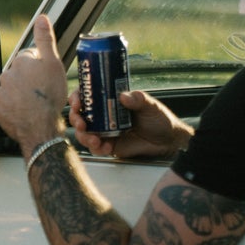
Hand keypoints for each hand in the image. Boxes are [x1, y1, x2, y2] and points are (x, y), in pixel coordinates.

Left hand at [0, 15, 67, 152]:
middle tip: (43, 92)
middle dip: (29, 81)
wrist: (41, 128)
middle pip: (20, 75)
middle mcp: (6, 77)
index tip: (46, 78)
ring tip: (35, 105)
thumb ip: (45, 39)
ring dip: (21, 96)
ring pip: (12, 91)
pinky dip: (16, 110)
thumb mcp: (53, 64)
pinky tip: (27, 114)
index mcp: (19, 63)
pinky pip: (8, 107)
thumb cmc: (50, 96)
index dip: (40, 68)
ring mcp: (1, 95)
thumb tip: (42, 18)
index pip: (29, 59)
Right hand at [68, 86, 189, 161]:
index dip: (77, 98)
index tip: (77, 102)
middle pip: (81, 116)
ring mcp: (106, 132)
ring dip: (84, 136)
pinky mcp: (110, 146)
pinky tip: (107, 147)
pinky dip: (97, 148)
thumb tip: (123, 96)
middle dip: (76, 119)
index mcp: (111, 102)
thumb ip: (138, 99)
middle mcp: (105, 116)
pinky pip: (96, 149)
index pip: (88, 97)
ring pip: (85, 133)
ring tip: (94, 139)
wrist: (168, 141)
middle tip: (82, 123)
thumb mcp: (150, 106)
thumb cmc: (160, 119)